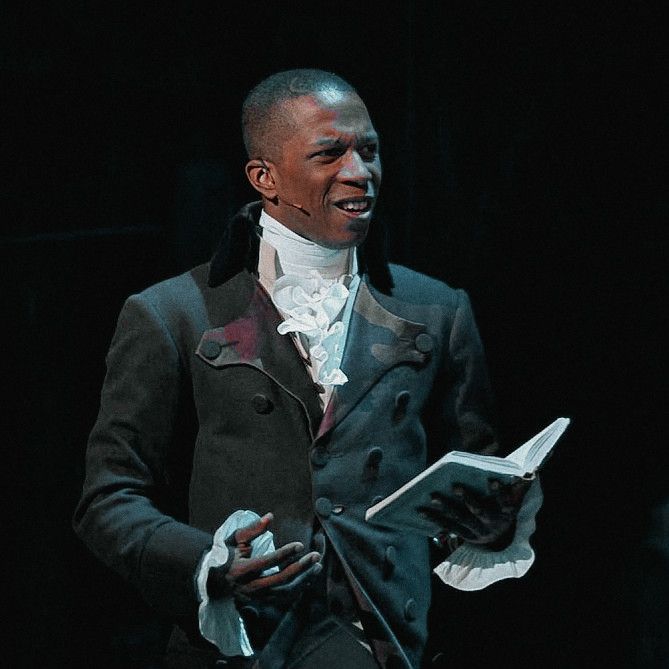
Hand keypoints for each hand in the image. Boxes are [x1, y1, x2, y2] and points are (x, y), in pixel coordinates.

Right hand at [207, 512, 321, 606]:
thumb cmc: (225, 555)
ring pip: (284, 592)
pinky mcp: (262, 602)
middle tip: (316, 556)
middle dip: (300, 568)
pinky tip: (309, 576)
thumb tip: (270, 516)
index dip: (284, 554)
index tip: (300, 545)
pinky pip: (284, 597)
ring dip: (303, 579)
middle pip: (280, 580)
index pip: (267, 562)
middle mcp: (249, 587)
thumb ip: (253, 529)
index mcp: (241, 570)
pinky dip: (298, 587)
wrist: (214, 581)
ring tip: (317, 566)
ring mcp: (257, 597)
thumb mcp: (235, 539)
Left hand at [418, 478, 530, 548]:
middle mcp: (492, 524)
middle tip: (455, 486)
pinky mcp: (465, 536)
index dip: (499, 492)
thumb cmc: (506, 508)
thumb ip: (520, 485)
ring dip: (446, 508)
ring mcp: (478, 531)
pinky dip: (434, 518)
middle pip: (479, 512)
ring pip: (461, 519)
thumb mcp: (516, 499)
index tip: (491, 480)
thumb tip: (531, 471)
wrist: (501, 539)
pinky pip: (448, 526)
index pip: (505, 502)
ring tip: (432, 496)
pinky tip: (421, 510)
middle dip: (467, 499)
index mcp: (507, 512)